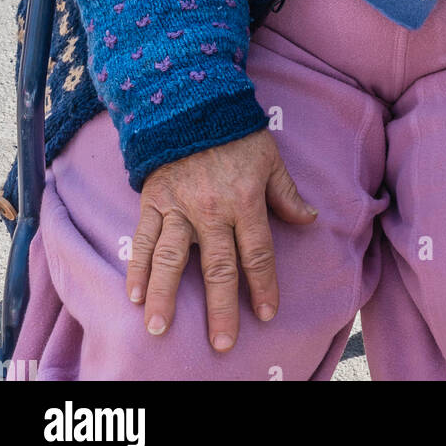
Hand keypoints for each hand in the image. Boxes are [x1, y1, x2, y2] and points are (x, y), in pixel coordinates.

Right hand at [126, 128, 317, 351]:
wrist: (193, 101)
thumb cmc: (236, 132)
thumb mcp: (270, 158)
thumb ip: (287, 193)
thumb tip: (310, 219)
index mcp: (245, 201)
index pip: (257, 253)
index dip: (263, 285)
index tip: (266, 313)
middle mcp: (212, 210)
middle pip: (218, 267)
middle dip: (221, 308)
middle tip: (222, 343)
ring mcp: (179, 207)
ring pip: (172, 259)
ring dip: (167, 296)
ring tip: (160, 328)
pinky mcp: (153, 200)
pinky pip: (144, 239)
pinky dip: (137, 267)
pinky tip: (135, 294)